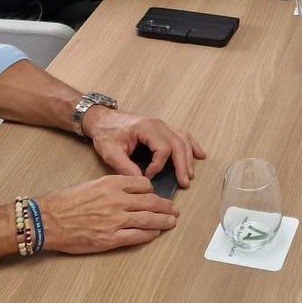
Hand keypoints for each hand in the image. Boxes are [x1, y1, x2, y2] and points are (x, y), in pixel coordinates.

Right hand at [37, 175, 178, 253]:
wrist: (48, 220)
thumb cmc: (65, 202)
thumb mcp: (91, 185)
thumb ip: (111, 188)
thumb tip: (127, 194)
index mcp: (112, 184)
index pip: (143, 185)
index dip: (152, 191)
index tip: (155, 195)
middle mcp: (117, 200)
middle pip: (151, 202)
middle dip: (165, 206)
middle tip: (173, 209)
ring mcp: (115, 220)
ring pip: (148, 220)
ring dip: (163, 221)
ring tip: (171, 222)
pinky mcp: (111, 239)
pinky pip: (137, 236)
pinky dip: (149, 235)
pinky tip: (155, 234)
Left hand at [82, 106, 205, 187]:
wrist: (102, 120)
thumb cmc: (106, 134)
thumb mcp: (111, 152)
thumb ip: (126, 168)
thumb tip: (143, 182)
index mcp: (146, 128)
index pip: (163, 148)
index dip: (158, 166)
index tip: (148, 176)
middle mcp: (158, 124)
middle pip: (178, 144)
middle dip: (183, 164)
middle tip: (185, 182)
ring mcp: (162, 125)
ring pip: (183, 139)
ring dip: (189, 157)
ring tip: (190, 174)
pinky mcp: (162, 129)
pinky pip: (181, 135)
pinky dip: (191, 145)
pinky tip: (199, 154)